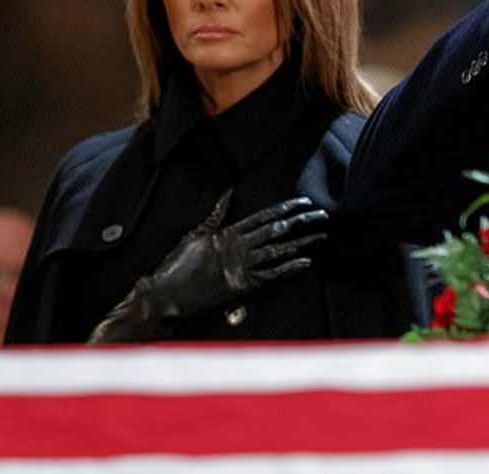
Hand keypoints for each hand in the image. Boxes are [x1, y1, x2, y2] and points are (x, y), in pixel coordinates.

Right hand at [88, 190, 326, 342]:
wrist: (165, 295)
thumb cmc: (176, 264)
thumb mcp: (195, 233)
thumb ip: (216, 215)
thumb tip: (228, 192)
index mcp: (228, 232)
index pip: (264, 216)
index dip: (287, 208)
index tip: (305, 203)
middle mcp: (239, 247)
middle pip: (277, 230)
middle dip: (301, 222)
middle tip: (322, 216)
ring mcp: (242, 267)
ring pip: (279, 252)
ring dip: (302, 244)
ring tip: (321, 236)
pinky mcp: (243, 287)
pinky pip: (272, 276)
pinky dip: (290, 269)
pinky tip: (306, 262)